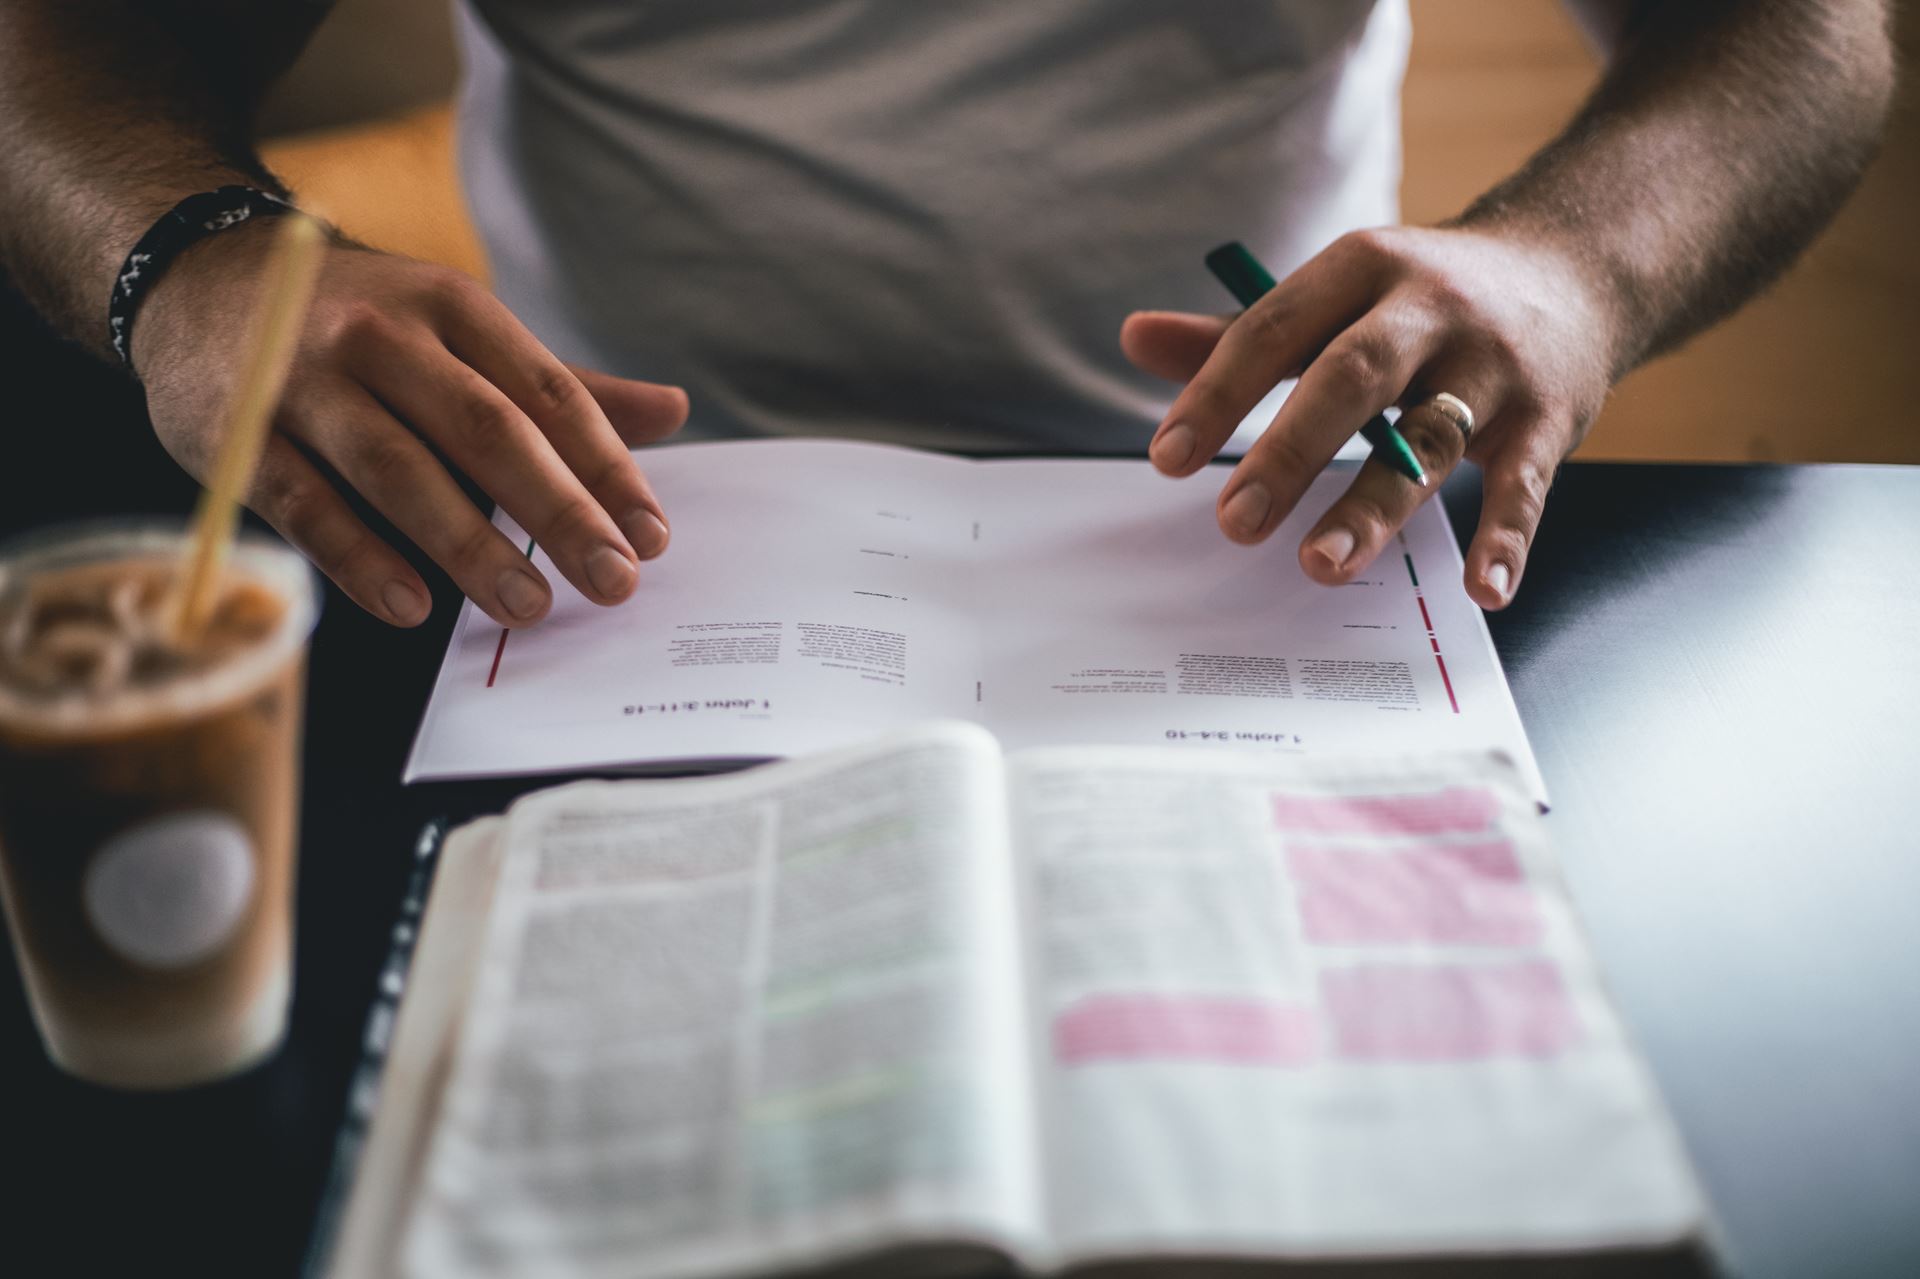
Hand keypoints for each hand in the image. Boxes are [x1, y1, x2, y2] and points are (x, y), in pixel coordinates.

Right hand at [132, 225, 688, 626]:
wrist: (196, 280)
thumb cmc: (362, 323)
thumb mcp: (462, 330)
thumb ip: (563, 385)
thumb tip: (673, 412)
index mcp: (453, 307)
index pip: (549, 393)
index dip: (607, 467)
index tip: (654, 535)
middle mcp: (383, 335)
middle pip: (486, 430)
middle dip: (559, 511)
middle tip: (615, 581)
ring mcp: (306, 383)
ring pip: (399, 468)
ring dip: (470, 544)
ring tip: (529, 605)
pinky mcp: (240, 437)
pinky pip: (307, 504)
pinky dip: (359, 558)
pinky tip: (412, 605)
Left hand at [1121, 226, 1614, 608]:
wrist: (1577, 269)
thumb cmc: (1425, 300)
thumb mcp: (1340, 297)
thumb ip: (1241, 332)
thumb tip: (1134, 337)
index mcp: (1362, 269)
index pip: (1274, 329)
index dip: (1217, 392)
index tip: (1163, 458)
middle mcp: (1429, 309)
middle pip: (1351, 377)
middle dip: (1289, 451)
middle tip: (1233, 521)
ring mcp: (1493, 365)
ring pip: (1430, 440)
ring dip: (1374, 506)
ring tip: (1320, 564)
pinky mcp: (1547, 418)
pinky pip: (1525, 485)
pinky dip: (1507, 539)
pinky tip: (1482, 588)